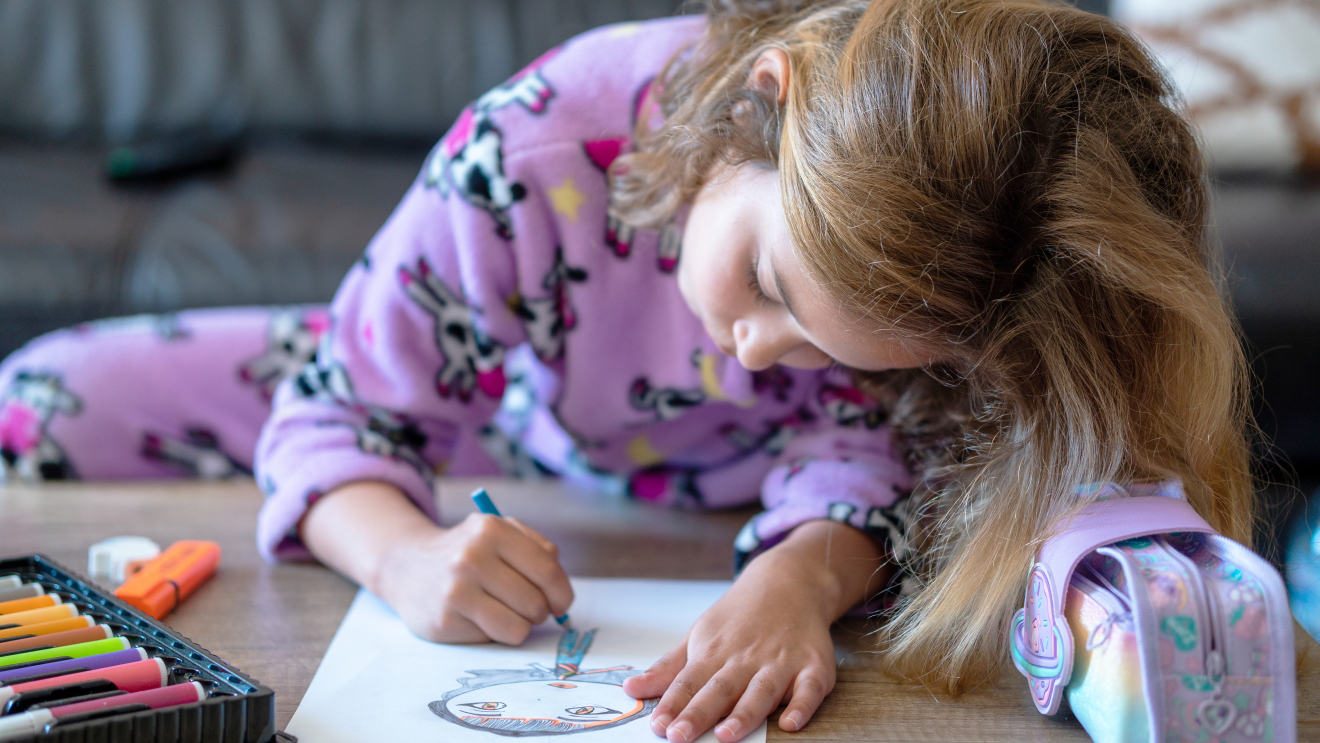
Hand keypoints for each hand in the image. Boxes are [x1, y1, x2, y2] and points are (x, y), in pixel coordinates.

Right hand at [375, 512, 573, 644]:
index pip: (547, 570)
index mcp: (492, 530)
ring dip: (520, 625)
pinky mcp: (444, 621)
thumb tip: (560, 591)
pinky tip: (476, 616)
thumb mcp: (499, 532)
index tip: (561, 604)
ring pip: (518, 627)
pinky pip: (493, 638)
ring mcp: (455, 591)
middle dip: (539, 611)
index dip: (562, 593)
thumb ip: (538, 550)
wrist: (407, 566)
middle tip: (526, 606)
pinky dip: (494, 633)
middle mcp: (471, 558)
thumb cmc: (467, 551)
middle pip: (535, 602)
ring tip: (505, 611)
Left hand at [623, 520, 886, 742]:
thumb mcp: (699, 635)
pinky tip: (790, 723)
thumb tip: (630, 689)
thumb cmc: (739, 617)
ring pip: (762, 690)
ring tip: (727, 735)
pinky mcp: (814, 666)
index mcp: (715, 652)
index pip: (689, 682)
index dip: (673, 705)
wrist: (788, 581)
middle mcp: (746, 657)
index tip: (658, 727)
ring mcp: (781, 661)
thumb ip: (668, 668)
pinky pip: (810, 688)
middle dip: (699, 713)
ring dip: (745, 713)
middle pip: (720, 689)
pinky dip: (802, 705)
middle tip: (680, 736)